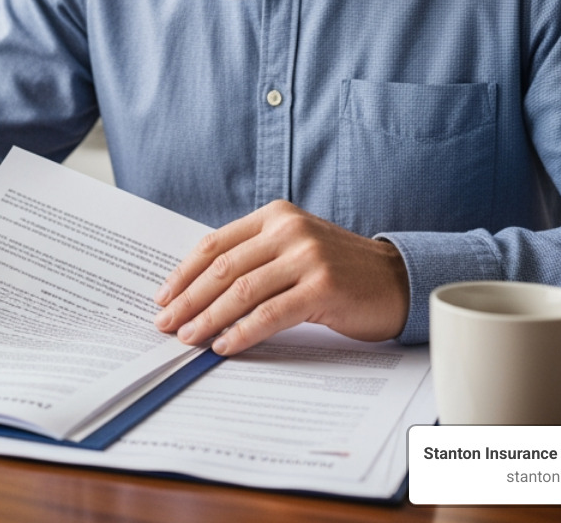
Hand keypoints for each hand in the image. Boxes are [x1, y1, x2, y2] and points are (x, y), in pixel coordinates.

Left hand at [153, 200, 407, 355]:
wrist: (397, 280)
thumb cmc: (339, 270)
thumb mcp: (293, 249)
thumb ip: (254, 258)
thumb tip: (198, 292)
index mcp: (274, 216)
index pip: (215, 244)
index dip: (184, 273)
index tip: (163, 297)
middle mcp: (289, 230)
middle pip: (223, 268)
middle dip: (188, 299)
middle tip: (166, 323)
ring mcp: (307, 257)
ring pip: (242, 291)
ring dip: (208, 318)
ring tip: (188, 338)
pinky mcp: (323, 288)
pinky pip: (271, 313)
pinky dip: (243, 331)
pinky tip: (225, 345)